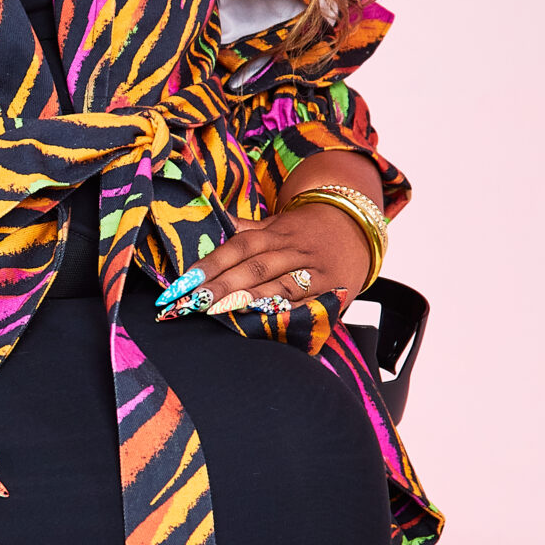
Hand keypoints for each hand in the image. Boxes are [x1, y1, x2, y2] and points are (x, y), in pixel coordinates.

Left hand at [156, 201, 372, 320]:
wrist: (358, 229)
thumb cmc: (305, 231)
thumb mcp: (276, 224)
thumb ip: (244, 229)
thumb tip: (209, 220)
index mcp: (276, 232)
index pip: (239, 246)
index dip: (212, 262)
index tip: (186, 280)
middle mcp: (294, 250)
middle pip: (255, 267)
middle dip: (222, 285)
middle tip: (194, 301)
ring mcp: (314, 271)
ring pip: (280, 286)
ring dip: (249, 300)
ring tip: (221, 312)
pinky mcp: (332, 291)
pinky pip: (306, 304)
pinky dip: (285, 314)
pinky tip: (263, 324)